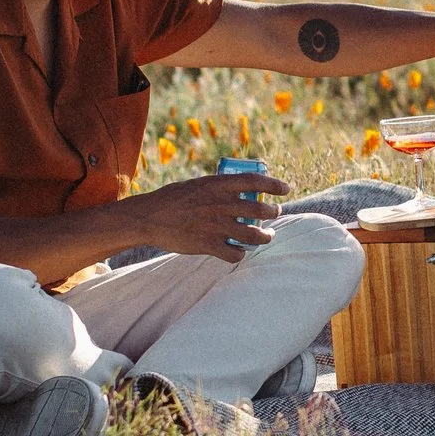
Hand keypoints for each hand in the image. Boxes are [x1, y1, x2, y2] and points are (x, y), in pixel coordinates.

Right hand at [133, 171, 289, 262]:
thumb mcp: (197, 184)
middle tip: (275, 214)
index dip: (274, 184)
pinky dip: (240, 254)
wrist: (148, 217)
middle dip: (273, 213)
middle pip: (260, 210)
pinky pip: (234, 253)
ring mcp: (216, 225)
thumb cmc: (172, 199)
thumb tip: (238, 190)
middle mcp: (221, 204)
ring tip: (267, 236)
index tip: (286, 188)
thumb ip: (217, 188)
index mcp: (218, 185)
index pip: (255, 181)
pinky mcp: (208, 244)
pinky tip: (239, 252)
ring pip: (253, 235)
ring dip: (264, 237)